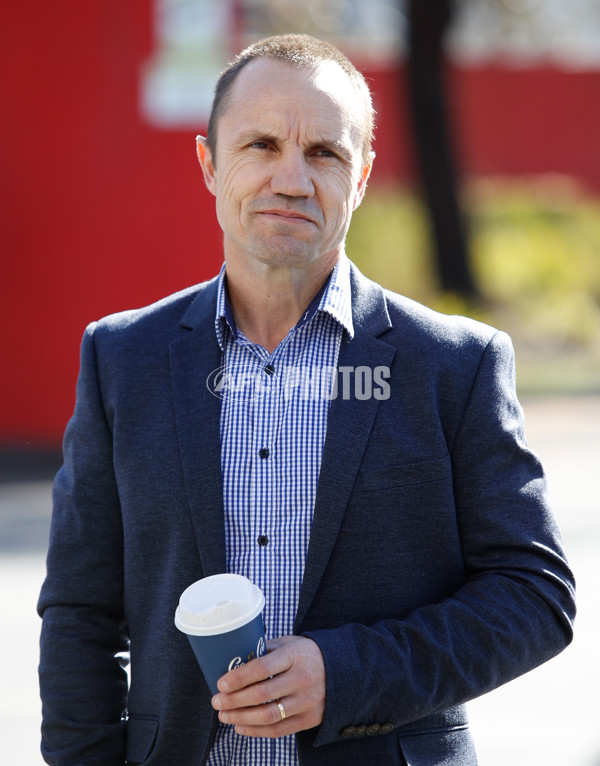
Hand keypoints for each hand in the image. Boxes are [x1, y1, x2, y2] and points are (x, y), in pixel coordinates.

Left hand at [211, 635, 325, 737]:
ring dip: (241, 718)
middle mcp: (302, 679)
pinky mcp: (310, 719)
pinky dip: (256, 731)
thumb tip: (235, 660)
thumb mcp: (290, 644)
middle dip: (234, 700)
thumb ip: (266, 650)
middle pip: (262, 694)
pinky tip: (241, 726)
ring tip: (225, 716)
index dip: (239, 677)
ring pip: (268, 716)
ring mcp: (307, 701)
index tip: (221, 683)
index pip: (262, 667)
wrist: (343, 670)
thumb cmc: (307, 654)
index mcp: (295, 655)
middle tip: (217, 701)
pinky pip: (279, 730)